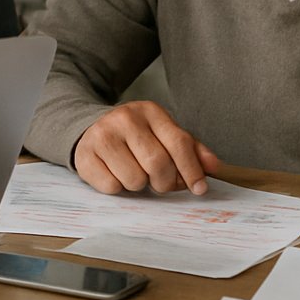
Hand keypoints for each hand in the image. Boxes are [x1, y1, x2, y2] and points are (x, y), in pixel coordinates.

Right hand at [72, 101, 221, 195]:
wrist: (91, 128)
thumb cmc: (135, 136)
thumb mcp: (163, 134)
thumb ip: (190, 149)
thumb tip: (214, 166)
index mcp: (150, 111)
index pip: (179, 143)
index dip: (192, 170)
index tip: (199, 188)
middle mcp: (125, 119)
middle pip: (158, 164)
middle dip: (164, 182)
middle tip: (160, 182)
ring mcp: (102, 135)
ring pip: (134, 179)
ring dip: (139, 185)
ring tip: (133, 172)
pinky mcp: (85, 154)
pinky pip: (112, 186)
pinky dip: (117, 187)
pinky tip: (115, 173)